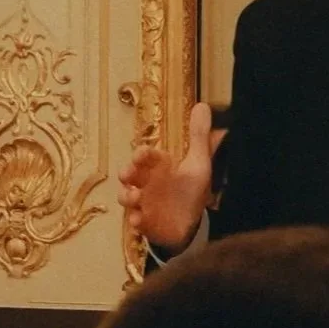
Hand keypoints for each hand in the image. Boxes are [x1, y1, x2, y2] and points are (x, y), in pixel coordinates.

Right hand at [118, 102, 223, 252]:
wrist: (192, 222)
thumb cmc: (191, 189)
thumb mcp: (199, 162)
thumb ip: (199, 136)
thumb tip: (202, 105)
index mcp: (159, 166)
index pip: (146, 155)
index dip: (141, 154)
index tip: (142, 155)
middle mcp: (146, 182)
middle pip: (129, 174)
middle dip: (126, 173)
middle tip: (129, 175)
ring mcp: (143, 202)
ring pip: (125, 196)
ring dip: (126, 196)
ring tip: (135, 197)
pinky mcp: (144, 221)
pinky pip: (134, 220)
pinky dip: (134, 220)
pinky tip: (138, 221)